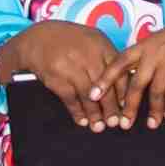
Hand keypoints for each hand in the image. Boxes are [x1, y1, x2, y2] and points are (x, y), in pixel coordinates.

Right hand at [0, 21, 123, 131]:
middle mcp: (88, 55)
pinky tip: (82, 120)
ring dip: (94, 113)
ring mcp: (71, 66)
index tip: (126, 107)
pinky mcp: (56, 77)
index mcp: (101, 45)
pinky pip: (70, 98)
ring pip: (88, 94)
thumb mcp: (92, 41)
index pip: (118, 72)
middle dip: (110, 107)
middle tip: (114, 122)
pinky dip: (77, 112)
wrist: (38, 38)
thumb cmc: (70, 42)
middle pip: (105, 86)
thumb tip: (123, 85)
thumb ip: (107, 60)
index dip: (123, 92)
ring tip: (99, 126)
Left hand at [102, 16, 164, 128]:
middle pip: (136, 83)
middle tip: (123, 123)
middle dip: (129, 106)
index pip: (119, 61)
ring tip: (152, 124)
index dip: (105, 79)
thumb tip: (134, 76)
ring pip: (155, 91)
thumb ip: (149, 54)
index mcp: (147, 42)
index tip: (93, 96)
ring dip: (153, 110)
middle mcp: (156, 51)